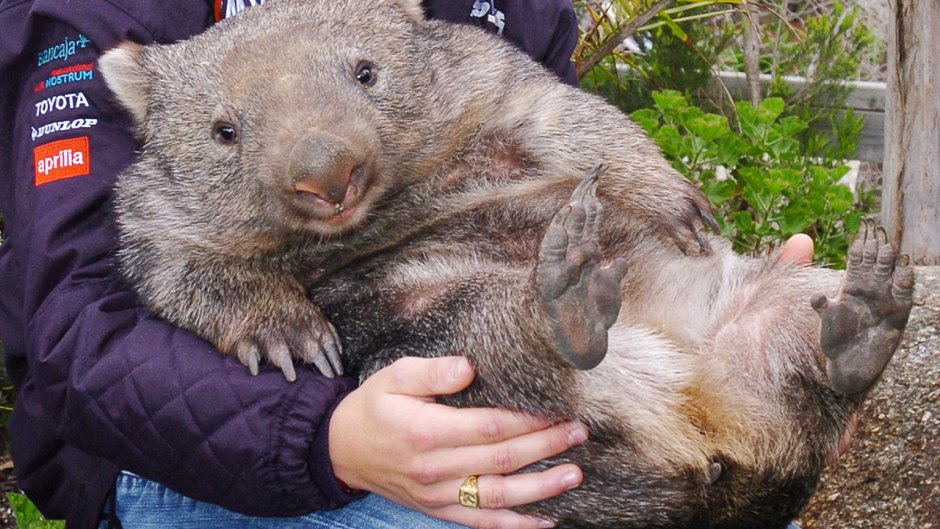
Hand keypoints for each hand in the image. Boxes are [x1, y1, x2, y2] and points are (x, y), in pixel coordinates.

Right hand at [329, 356, 586, 528]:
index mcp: (427, 431)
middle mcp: (436, 468)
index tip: (556, 408)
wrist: (342, 449)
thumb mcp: (394, 376)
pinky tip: (545, 521)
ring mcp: (439, 494)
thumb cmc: (374, 407)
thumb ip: (432, 371)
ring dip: (540, 488)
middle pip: (502, 459)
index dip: (527, 420)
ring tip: (574, 474)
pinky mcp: (439, 510)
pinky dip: (515, 525)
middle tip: (578, 431)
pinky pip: (481, 522)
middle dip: (545, 445)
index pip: (490, 427)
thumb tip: (468, 367)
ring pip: (498, 496)